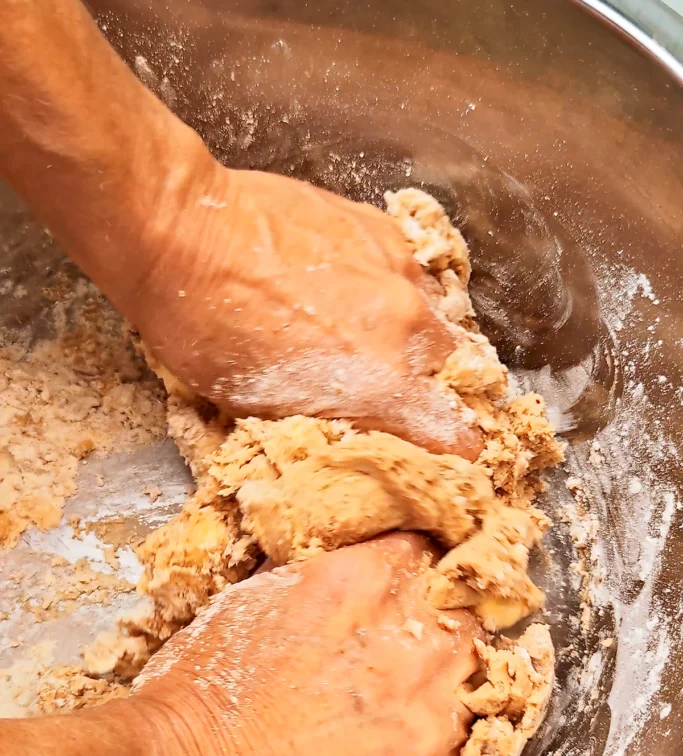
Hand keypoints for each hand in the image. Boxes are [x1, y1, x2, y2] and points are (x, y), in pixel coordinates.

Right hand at [131, 533, 481, 755]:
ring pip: (459, 696)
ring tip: (370, 722)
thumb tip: (353, 563)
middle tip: (388, 662)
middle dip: (431, 635)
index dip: (410, 575)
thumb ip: (324, 574)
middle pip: (459, 623)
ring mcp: (426, 727)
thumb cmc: (203, 694)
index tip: (399, 594)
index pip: (424, 555)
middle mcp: (411, 651)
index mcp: (365, 587)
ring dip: (426, 701)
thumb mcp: (254, 599)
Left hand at [133, 161, 481, 457]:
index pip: (461, 437)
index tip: (439, 449)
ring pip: (434, 318)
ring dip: (409, 334)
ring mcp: (399, 272)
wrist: (181, 235)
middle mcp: (407, 328)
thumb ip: (335, 419)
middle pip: (450, 373)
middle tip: (382, 384)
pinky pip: (409, 273)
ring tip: (362, 333)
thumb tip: (365, 429)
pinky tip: (348, 288)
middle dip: (426, 385)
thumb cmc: (205, 331)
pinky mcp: (382, 231)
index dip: (454, 449)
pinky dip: (390, 289)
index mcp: (382, 386)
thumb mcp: (263, 409)